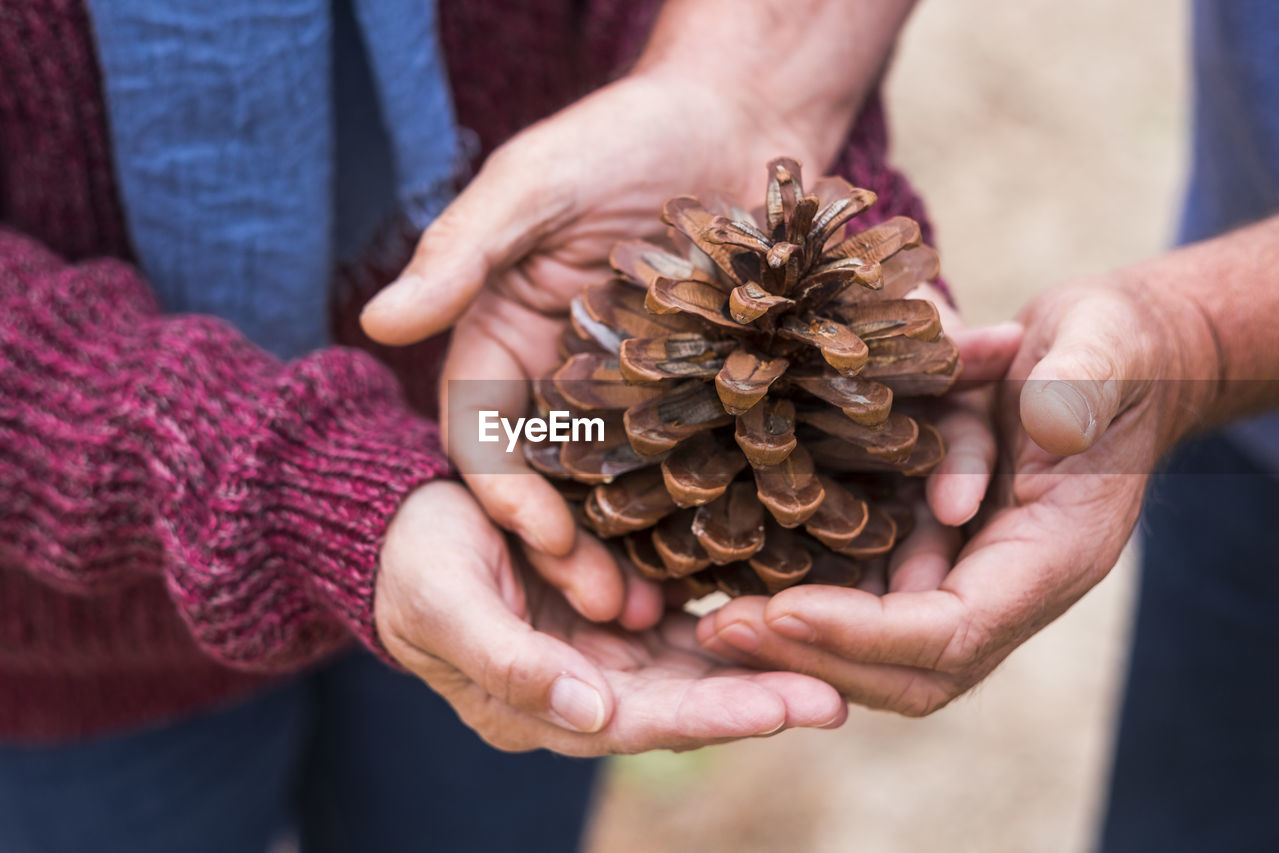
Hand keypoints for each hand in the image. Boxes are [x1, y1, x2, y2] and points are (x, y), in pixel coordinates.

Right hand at [359, 70, 844, 564]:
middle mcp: (558, 377)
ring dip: (635, 549)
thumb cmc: (620, 137)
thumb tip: (379, 322)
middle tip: (608, 610)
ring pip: (620, 487)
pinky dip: (700, 509)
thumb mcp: (533, 185)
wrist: (734, 115)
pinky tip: (727, 559)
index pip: (484, 433)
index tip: (537, 537)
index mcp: (500, 339)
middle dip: (569, 548)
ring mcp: (630, 391)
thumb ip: (462, 252)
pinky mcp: (696, 391)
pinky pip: (692, 460)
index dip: (503, 491)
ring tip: (665, 610)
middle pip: (552, 481)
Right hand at [375, 481, 846, 753]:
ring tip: (834, 665)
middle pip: (680, 706)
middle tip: (834, 700)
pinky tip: (784, 617)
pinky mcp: (614, 613)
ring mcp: (602, 654)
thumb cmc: (414, 565)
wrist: (402, 526)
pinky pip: (683, 627)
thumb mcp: (446, 606)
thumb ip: (510, 664)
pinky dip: (730, 626)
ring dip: (756, 669)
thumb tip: (588, 715)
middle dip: (756, 703)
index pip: (638, 724)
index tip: (783, 711)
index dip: (710, 718)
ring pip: (692, 670)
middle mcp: (582, 692)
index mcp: (538, 708)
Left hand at [696, 278, 1216, 715]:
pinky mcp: (934, 549)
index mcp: (1053, 557)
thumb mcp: (1102, 348)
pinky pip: (869, 601)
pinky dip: (809, 605)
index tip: (783, 612)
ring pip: (882, 650)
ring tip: (712, 622)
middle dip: (818, 658)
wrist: (1108, 359)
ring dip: (801, 645)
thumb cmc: (1110, 350)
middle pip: (913, 668)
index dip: (868, 633)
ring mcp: (968, 574)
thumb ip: (1083, 383)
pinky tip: (737, 584)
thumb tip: (1050, 420)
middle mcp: (1008, 586)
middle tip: (723, 631)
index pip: (957, 632)